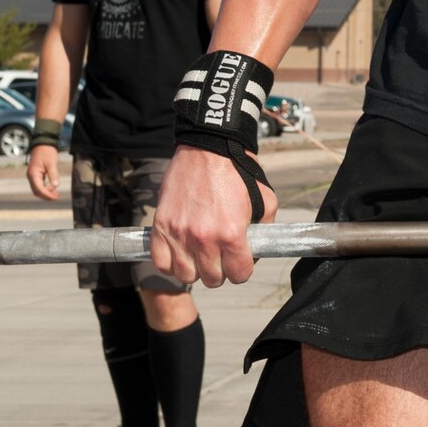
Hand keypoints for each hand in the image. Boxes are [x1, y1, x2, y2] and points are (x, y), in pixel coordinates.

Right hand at [26, 145, 61, 200]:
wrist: (42, 143)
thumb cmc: (47, 152)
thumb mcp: (52, 163)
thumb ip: (53, 175)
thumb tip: (55, 186)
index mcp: (33, 174)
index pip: (39, 189)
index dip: (47, 195)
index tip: (55, 198)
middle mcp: (31, 176)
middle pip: (37, 191)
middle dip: (46, 196)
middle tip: (56, 197)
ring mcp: (32, 175)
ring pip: (37, 189)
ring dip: (45, 193)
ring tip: (55, 194)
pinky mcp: (35, 174)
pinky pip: (38, 185)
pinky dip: (44, 188)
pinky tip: (52, 188)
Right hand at [149, 146, 277, 287]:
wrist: (208, 148)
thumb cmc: (237, 171)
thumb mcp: (266, 200)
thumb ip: (264, 230)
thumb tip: (256, 250)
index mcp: (232, 234)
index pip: (239, 275)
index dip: (242, 269)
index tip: (239, 260)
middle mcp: (204, 238)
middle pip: (212, 279)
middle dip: (220, 270)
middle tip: (220, 254)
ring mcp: (179, 234)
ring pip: (186, 276)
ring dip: (195, 269)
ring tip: (199, 253)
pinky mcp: (161, 226)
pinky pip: (161, 263)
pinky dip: (170, 263)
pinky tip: (180, 251)